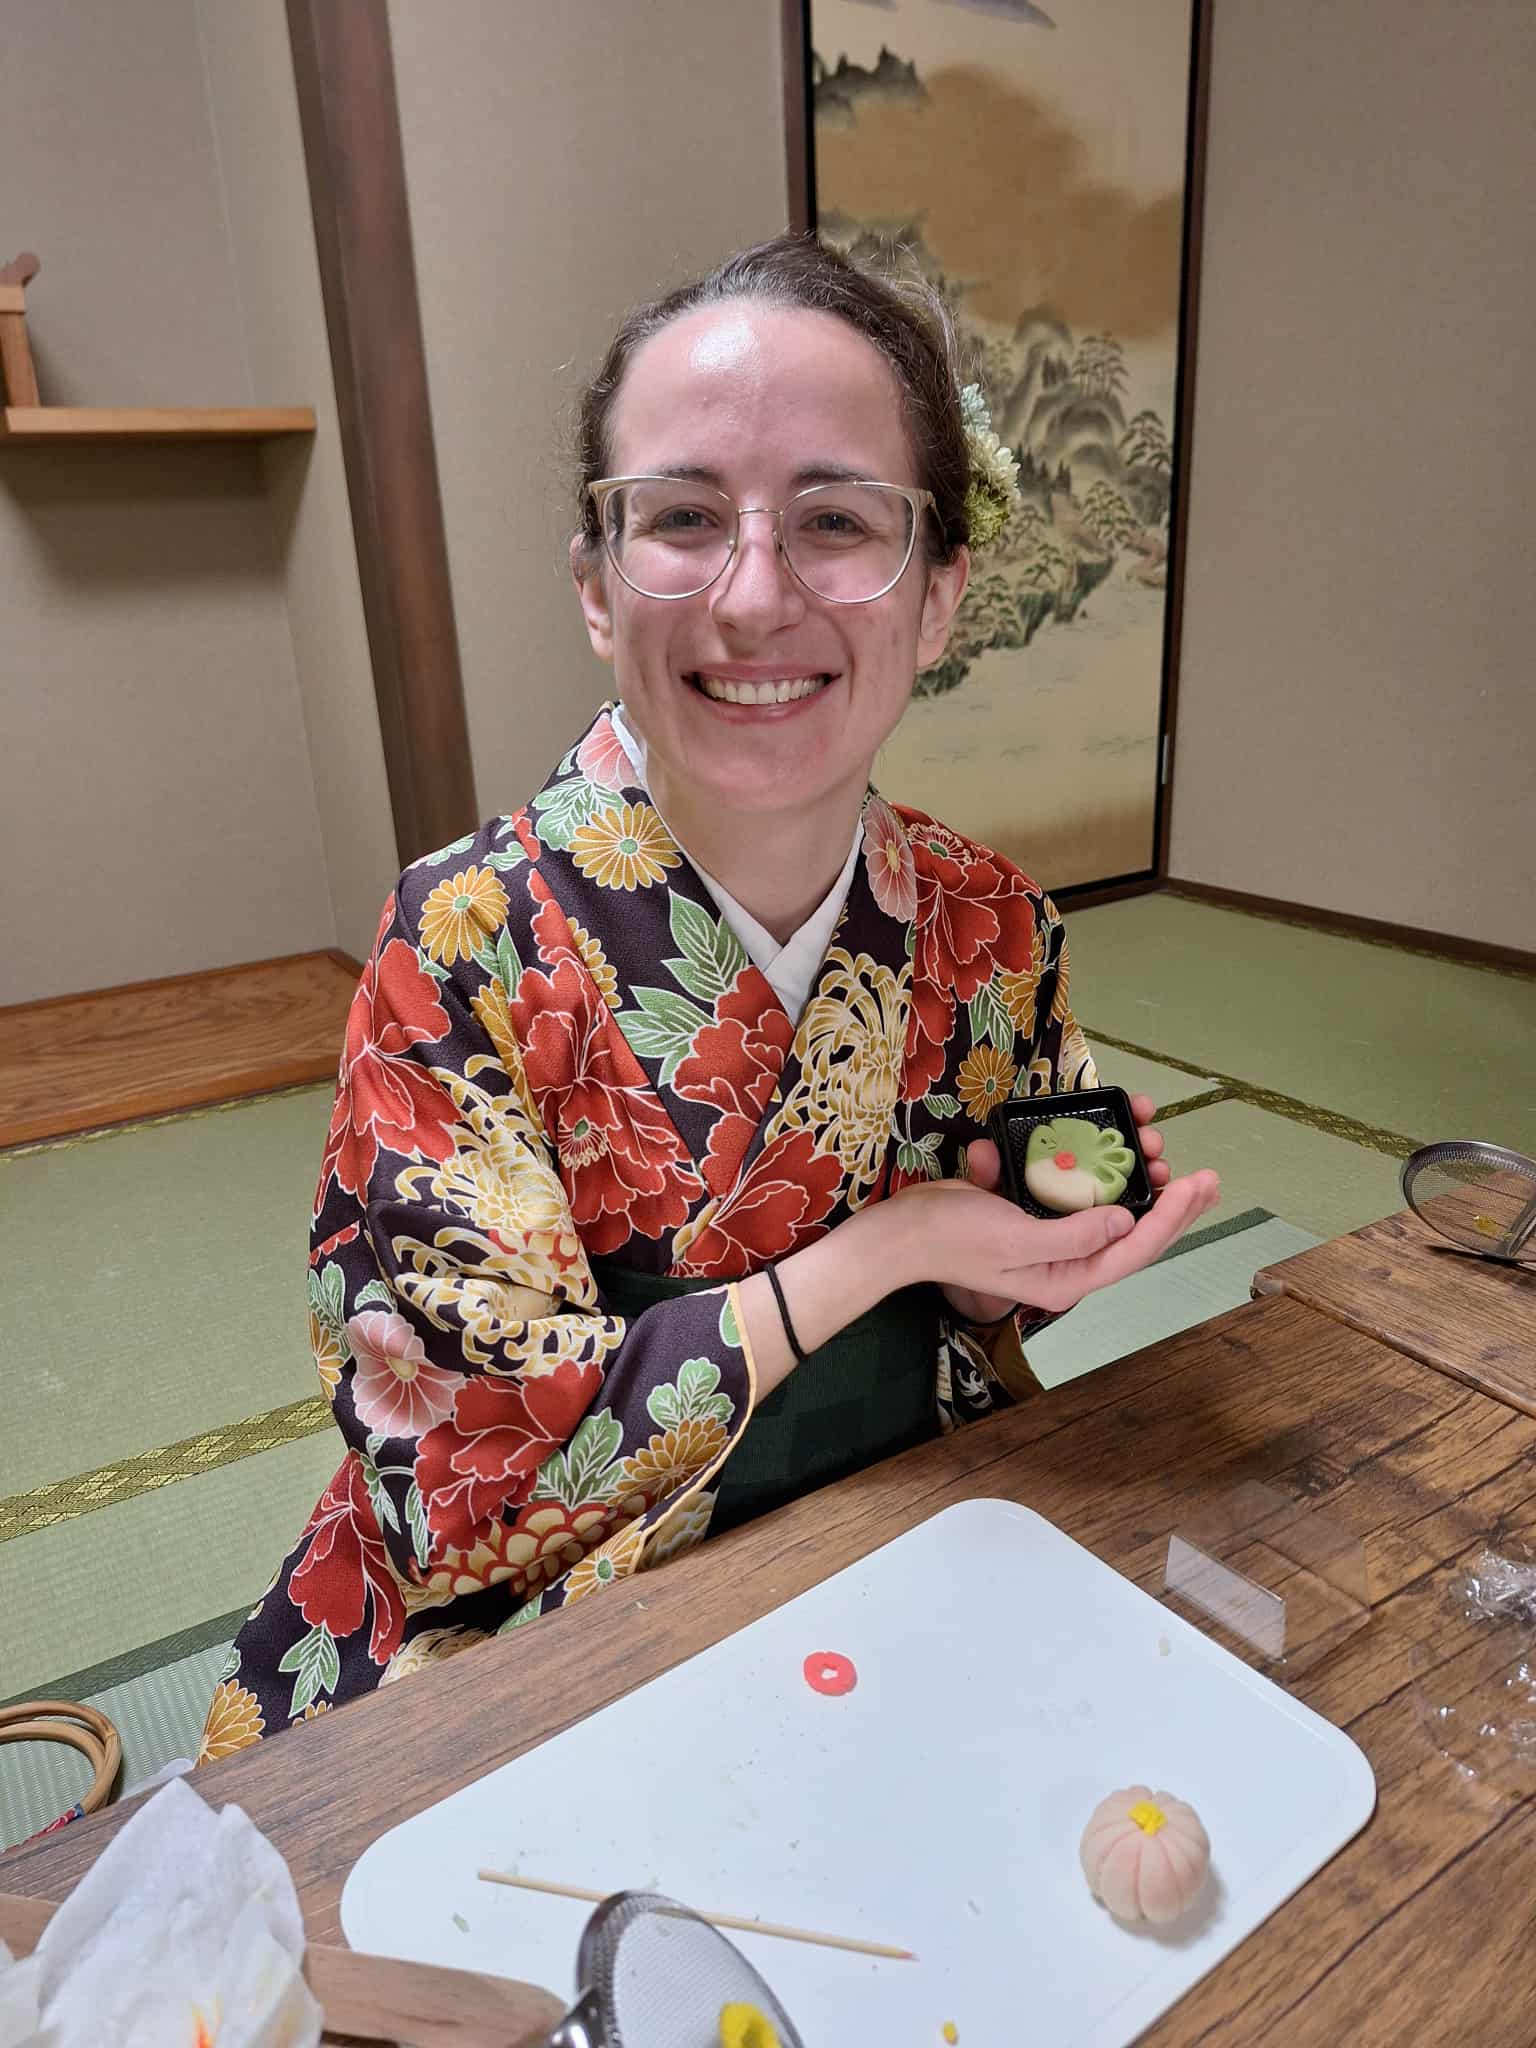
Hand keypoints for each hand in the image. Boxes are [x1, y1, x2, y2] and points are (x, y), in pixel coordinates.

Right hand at [920, 1093, 1214, 1322]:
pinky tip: (1102, 1141)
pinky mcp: (1035, 1209)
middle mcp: (1068, 1259)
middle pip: (1134, 1230)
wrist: (904, 1230)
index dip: (1173, 1216)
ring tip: (1155, 1147)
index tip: (1197, 1182)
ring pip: (1111, 1205)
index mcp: (1069, 1277)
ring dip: (1135, 1176)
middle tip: (1202, 1174)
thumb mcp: (1017, 1240)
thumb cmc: (955, 1240)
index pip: (1136, 1248)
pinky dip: (1090, 1163)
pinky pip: (1075, 1186)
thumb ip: (1074, 1235)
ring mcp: (1053, 1233)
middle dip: (1170, 1201)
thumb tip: (1126, 1221)